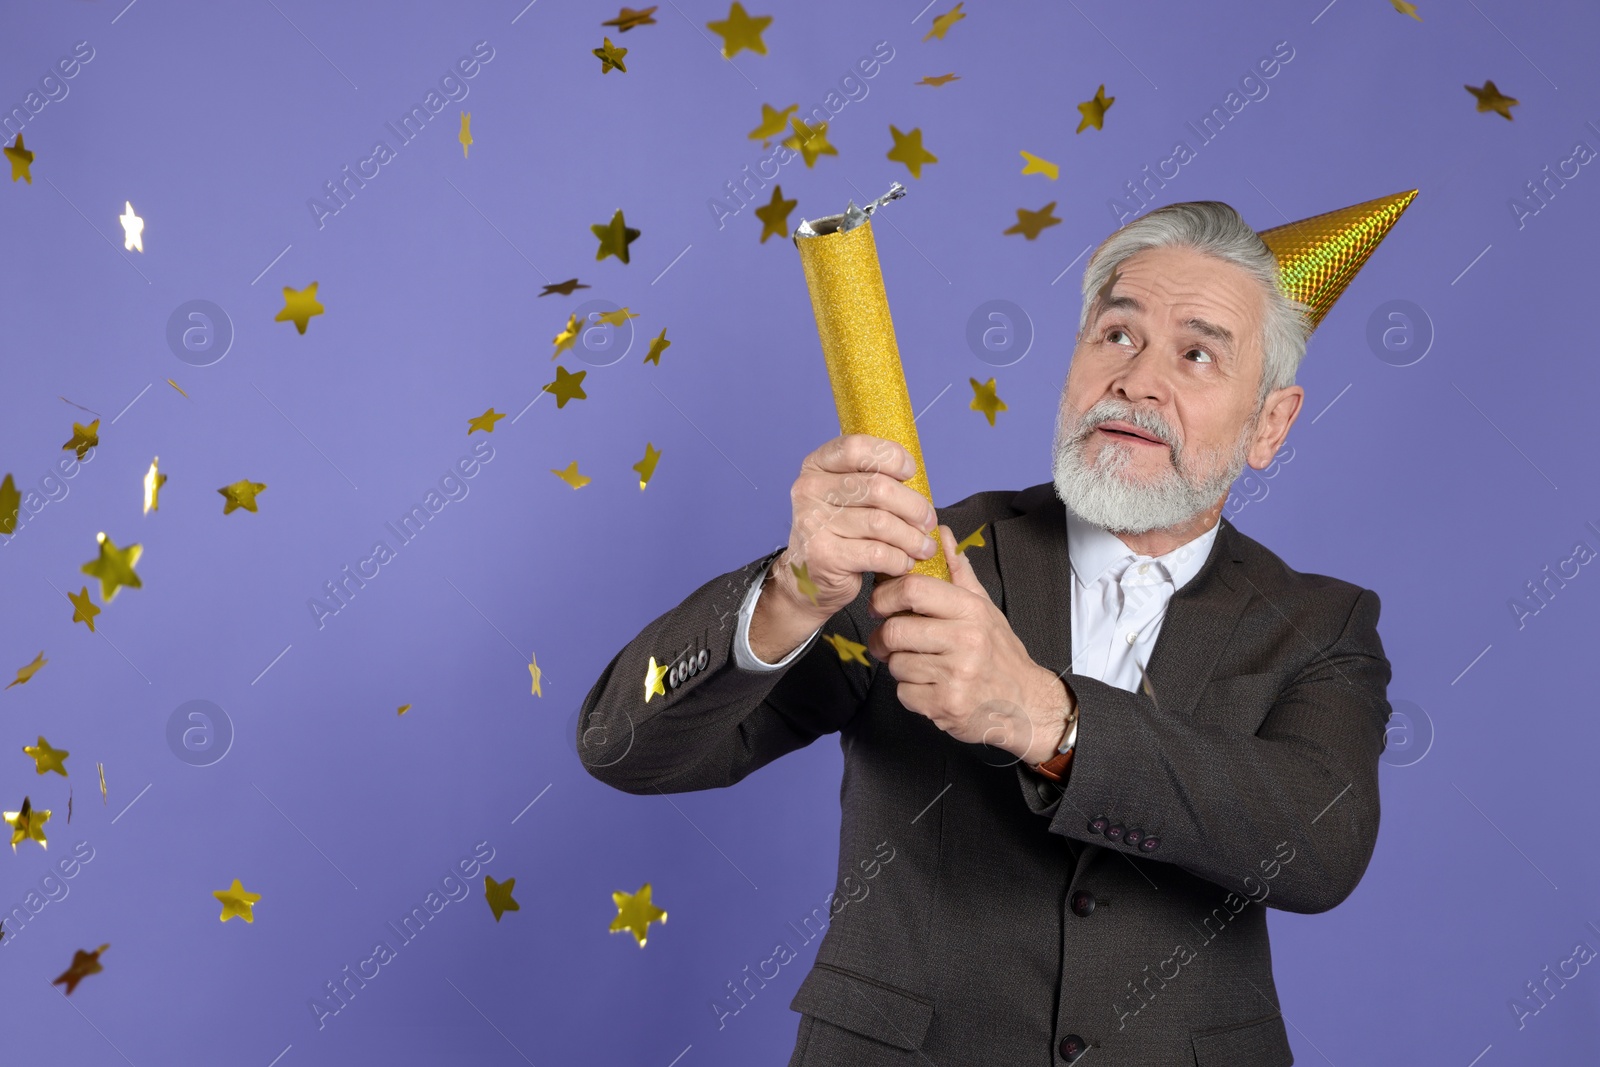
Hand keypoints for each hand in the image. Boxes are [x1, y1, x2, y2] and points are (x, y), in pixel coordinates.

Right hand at [773, 434, 942, 620]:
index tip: (910, 472)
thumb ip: (873, 478)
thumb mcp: (848, 496)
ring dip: (912, 537)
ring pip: (881, 523)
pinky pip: (877, 553)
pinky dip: (899, 560)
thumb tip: (917, 478)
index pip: (857, 448)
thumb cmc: (840, 531)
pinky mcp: (823, 555)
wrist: (809, 576)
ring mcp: (812, 523)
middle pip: (877, 488)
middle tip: (928, 521)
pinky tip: (904, 562)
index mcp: (816, 466)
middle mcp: (808, 490)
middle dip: (914, 506)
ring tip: (924, 546)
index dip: (891, 457)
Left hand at [867, 525, 1072, 763]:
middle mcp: (965, 640)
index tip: (879, 605)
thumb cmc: (999, 653)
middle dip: (882, 638)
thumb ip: (958, 572)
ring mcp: (956, 675)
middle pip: (895, 630)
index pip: (913, 589)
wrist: (1025, 703)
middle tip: (886, 641)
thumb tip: (941, 534)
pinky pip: (903, 693)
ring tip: (919, 665)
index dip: (884, 595)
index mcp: (971, 610)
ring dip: (898, 666)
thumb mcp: (984, 608)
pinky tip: (930, 688)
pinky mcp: (946, 705)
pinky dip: (909, 692)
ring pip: (896, 664)